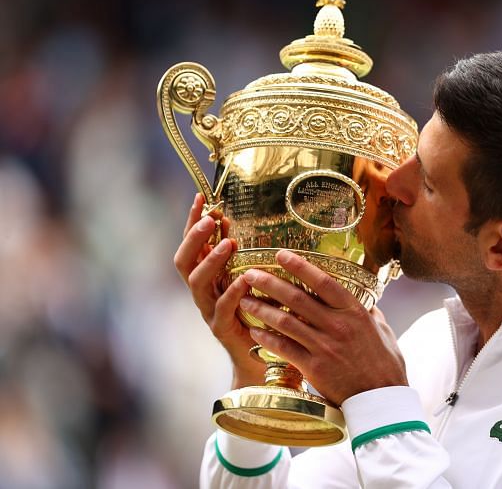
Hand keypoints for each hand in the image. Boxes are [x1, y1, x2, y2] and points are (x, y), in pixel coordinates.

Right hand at [173, 193, 264, 388]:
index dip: (192, 221)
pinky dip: (233, 292)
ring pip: (197, 283)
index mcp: (206, 277)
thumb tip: (233, 221)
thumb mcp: (248, 279)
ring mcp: (209, 311)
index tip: (200, 196)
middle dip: (194, 237)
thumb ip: (239, 255)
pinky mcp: (222, 330)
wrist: (260, 360)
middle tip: (209, 218)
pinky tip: (245, 278)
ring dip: (211, 260)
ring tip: (227, 243)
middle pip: (184, 261)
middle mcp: (202, 293)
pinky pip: (222, 309)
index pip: (192, 244)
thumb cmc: (258, 314)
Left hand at [241, 250, 407, 405]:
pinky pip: (284, 348)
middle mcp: (337, 325)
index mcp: (354, 312)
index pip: (323, 282)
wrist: (381, 399)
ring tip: (245, 300)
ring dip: (262, 309)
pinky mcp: (314, 368)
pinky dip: (267, 338)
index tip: (281, 254)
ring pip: (285, 321)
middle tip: (250, 274)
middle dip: (270, 283)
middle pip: (297, 298)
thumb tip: (365, 300)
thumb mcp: (382, 330)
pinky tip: (255, 330)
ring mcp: (324, 347)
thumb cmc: (385, 364)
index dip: (300, 266)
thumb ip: (369, 313)